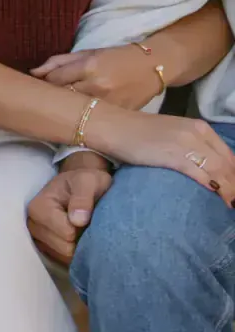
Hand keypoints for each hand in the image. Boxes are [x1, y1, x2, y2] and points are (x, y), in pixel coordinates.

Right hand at [26, 155, 113, 265]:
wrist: (79, 185)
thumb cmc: (85, 182)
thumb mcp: (88, 181)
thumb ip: (83, 198)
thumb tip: (78, 221)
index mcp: (38, 208)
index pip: (67, 234)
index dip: (84, 228)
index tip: (90, 214)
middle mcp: (32, 224)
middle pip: (65, 248)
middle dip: (81, 238)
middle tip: (88, 222)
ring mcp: (37, 237)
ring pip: (64, 256)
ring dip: (79, 245)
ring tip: (83, 227)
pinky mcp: (44, 247)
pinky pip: (64, 259)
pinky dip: (75, 250)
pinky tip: (78, 236)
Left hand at [32, 46, 164, 111]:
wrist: (154, 66)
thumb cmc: (116, 57)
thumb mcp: (87, 53)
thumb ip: (58, 61)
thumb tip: (33, 73)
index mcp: (89, 66)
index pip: (54, 80)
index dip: (46, 83)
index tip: (45, 85)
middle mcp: (98, 86)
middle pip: (63, 97)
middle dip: (54, 98)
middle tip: (51, 98)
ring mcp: (110, 102)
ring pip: (77, 111)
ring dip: (68, 109)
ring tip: (66, 107)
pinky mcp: (119, 114)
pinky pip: (95, 119)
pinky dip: (86, 117)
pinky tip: (84, 115)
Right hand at [88, 109, 234, 204]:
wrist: (110, 125)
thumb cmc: (134, 134)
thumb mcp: (169, 136)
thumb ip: (189, 148)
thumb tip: (204, 172)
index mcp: (199, 128)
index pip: (229, 156)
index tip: (233, 192)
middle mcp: (198, 133)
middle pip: (229, 165)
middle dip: (234, 185)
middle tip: (233, 203)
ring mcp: (187, 143)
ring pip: (221, 171)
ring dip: (230, 191)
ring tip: (231, 205)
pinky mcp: (175, 155)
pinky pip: (203, 175)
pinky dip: (216, 189)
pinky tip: (220, 199)